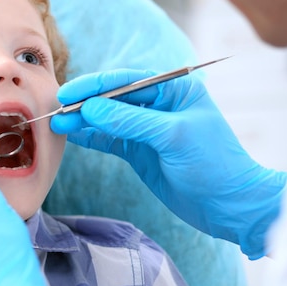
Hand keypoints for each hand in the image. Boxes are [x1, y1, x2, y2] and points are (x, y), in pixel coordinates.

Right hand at [51, 69, 286, 258]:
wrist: (230, 205)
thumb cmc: (214, 164)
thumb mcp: (172, 136)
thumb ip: (130, 121)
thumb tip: (90, 109)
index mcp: (173, 89)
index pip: (126, 80)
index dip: (95, 86)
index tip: (68, 94)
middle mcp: (158, 104)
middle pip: (112, 98)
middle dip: (84, 104)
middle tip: (56, 111)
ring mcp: (146, 128)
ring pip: (107, 119)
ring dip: (83, 122)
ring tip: (57, 125)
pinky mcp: (139, 151)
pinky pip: (110, 139)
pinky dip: (92, 138)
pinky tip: (73, 137)